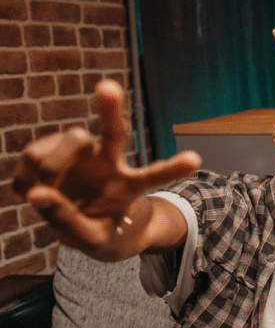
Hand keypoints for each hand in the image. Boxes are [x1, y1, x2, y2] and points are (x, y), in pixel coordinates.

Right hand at [13, 80, 199, 255]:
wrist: (82, 226)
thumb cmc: (99, 232)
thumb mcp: (90, 240)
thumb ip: (67, 221)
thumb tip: (36, 194)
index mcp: (129, 186)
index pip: (153, 176)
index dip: (172, 168)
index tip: (195, 159)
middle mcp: (108, 162)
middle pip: (114, 132)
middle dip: (110, 108)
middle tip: (108, 86)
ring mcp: (80, 154)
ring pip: (67, 143)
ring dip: (51, 168)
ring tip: (44, 193)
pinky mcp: (52, 151)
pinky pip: (33, 155)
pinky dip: (26, 177)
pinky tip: (30, 191)